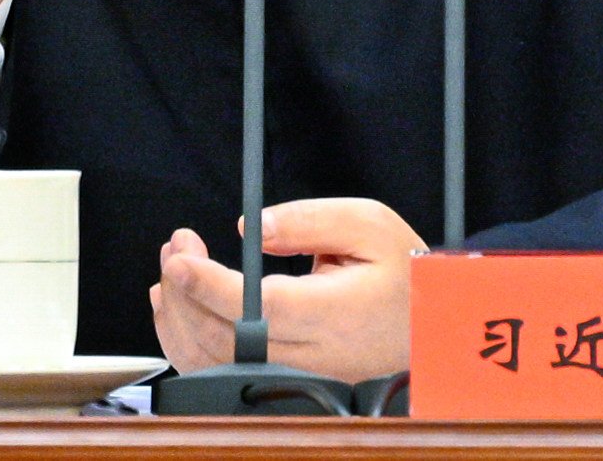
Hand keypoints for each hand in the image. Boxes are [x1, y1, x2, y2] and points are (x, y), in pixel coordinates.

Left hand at [150, 199, 425, 382]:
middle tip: (175, 246)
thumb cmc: (403, 274)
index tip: (180, 257)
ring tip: (172, 271)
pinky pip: (221, 375)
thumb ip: (310, 219)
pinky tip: (180, 310)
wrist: (431, 326)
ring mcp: (296, 378)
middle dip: (186, 290)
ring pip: (216, 364)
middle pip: (225, 338)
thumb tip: (254, 227)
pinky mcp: (286, 384)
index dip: (207, 285)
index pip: (256, 308)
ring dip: (180, 317)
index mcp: (333, 315)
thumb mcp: (369, 223)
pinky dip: (189, 344)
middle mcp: (312, 357)